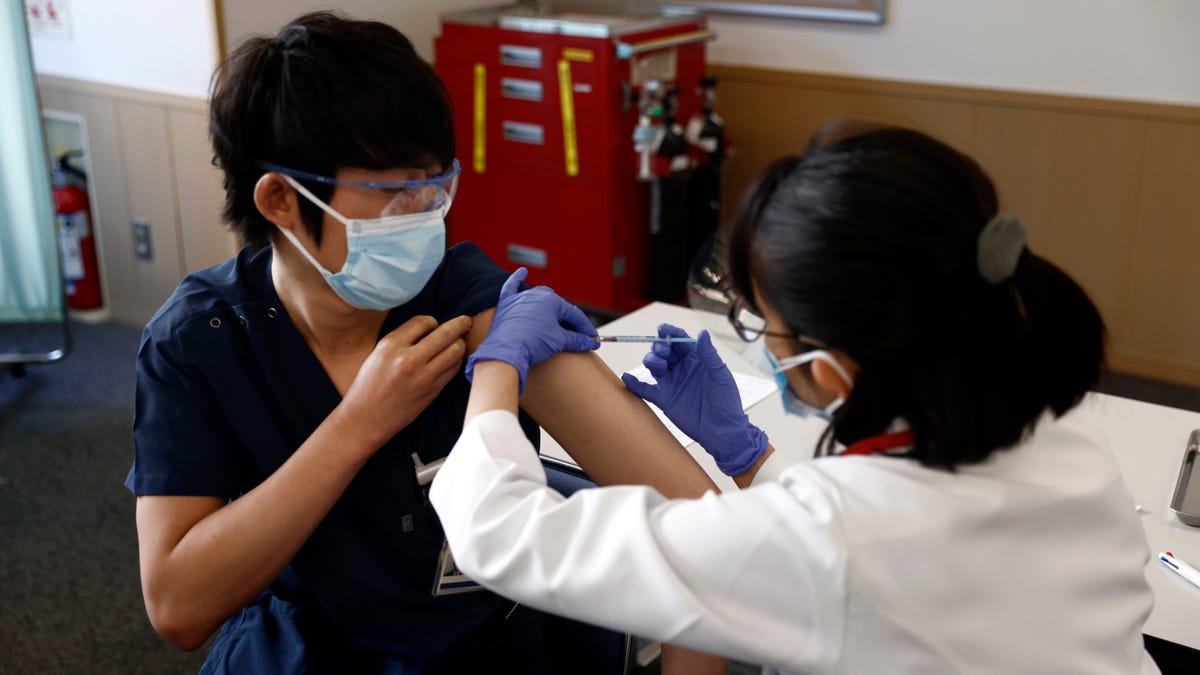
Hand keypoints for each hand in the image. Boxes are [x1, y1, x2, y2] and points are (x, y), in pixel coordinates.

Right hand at [341, 314, 471, 448]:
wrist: (366, 418)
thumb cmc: (370, 384)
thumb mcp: (379, 353)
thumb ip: (403, 339)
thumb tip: (431, 326)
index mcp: (391, 345)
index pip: (424, 321)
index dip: (433, 321)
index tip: (434, 325)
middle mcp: (408, 359)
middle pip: (446, 334)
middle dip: (460, 324)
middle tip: (466, 321)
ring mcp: (423, 377)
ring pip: (455, 351)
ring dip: (460, 344)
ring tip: (458, 342)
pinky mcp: (432, 391)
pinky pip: (453, 369)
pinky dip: (456, 361)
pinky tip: (452, 359)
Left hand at [466, 268, 598, 392]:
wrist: (507, 352)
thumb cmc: (534, 343)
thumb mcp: (560, 341)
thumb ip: (577, 339)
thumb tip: (590, 342)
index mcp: (552, 300)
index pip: (573, 314)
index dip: (585, 328)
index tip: (592, 339)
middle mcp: (536, 294)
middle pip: (557, 307)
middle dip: (567, 320)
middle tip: (575, 335)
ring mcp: (520, 299)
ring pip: (538, 299)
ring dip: (548, 308)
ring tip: (557, 321)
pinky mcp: (506, 305)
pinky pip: (511, 288)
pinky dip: (516, 279)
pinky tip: (522, 271)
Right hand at [621, 324, 767, 475]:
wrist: (722, 430)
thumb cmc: (727, 401)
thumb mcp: (720, 375)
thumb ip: (709, 355)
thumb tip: (701, 333)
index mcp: (696, 359)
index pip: (680, 340)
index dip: (670, 332)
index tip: (661, 329)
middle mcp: (682, 368)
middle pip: (664, 350)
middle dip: (660, 346)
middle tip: (663, 351)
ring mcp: (672, 383)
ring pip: (654, 366)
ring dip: (652, 360)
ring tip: (659, 365)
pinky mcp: (664, 398)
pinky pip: (646, 389)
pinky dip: (634, 384)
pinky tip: (627, 377)